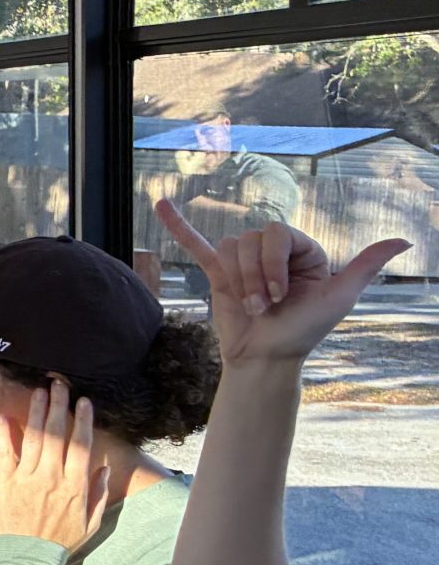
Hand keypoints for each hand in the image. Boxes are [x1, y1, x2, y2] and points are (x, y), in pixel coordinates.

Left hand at [0, 382, 110, 554]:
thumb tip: (102, 467)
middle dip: (59, 406)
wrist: (27, 559)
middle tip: (60, 384)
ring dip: (36, 413)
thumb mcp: (90, 523)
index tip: (84, 402)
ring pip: (33, 438)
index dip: (83, 421)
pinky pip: (4, 454)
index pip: (81, 445)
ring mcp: (26, 478)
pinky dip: (3, 435)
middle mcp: (51, 477)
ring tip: (39, 391)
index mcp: (74, 486)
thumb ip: (98, 494)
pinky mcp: (5, 483)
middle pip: (57, 435)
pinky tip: (3, 417)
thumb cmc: (61, 542)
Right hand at [157, 201, 404, 366]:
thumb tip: (403, 239)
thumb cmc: (304, 331)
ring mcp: (242, 261)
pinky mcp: (217, 273)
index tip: (281, 296)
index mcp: (300, 250)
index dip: (273, 263)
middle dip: (254, 276)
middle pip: (249, 240)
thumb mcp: (339, 297)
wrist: (266, 358)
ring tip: (248, 307)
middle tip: (263, 305)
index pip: (275, 234)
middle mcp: (271, 251)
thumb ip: (365, 265)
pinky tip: (162, 207)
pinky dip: (180, 225)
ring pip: (228, 248)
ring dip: (236, 281)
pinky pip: (197, 244)